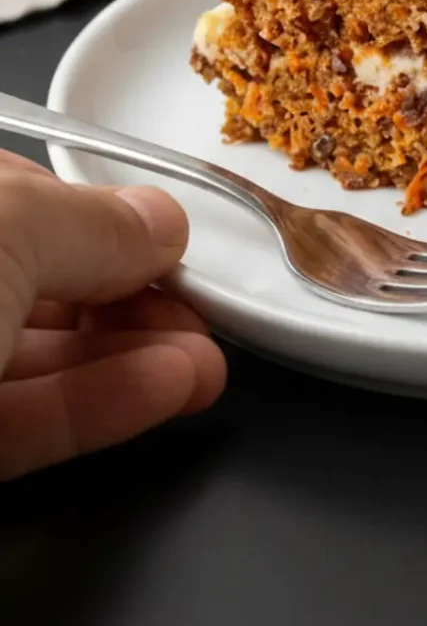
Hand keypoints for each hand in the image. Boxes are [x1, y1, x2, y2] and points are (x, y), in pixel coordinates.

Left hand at [0, 151, 225, 479]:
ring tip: (207, 363)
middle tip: (202, 314)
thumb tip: (161, 224)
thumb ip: (94, 224)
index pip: (26, 202)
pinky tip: (169, 389)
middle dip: (134, 301)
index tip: (172, 249)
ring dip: (136, 358)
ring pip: (38, 357)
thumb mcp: (4, 225)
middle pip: (41, 285)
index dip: (104, 226)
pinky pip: (25, 423)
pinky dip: (101, 407)